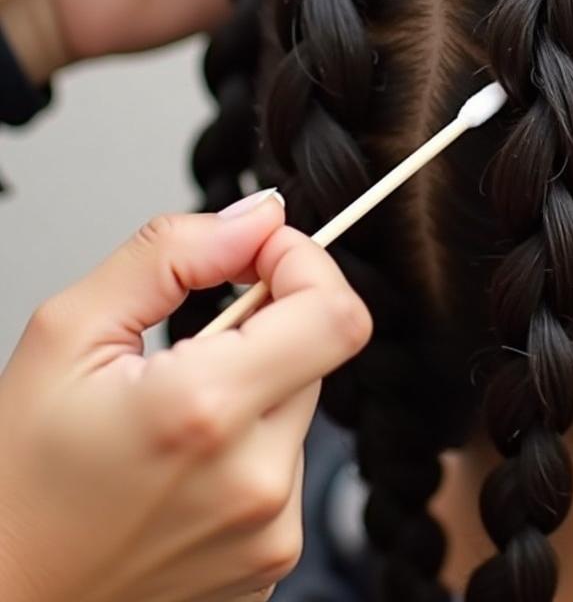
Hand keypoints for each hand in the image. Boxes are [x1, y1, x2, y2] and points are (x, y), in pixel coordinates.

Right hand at [0, 190, 370, 601]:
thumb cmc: (15, 483)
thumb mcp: (67, 335)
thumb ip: (171, 254)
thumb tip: (256, 216)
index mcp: (205, 412)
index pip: (335, 312)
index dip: (306, 264)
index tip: (260, 255)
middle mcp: (254, 481)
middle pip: (320, 351)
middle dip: (271, 322)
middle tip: (196, 342)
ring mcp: (269, 531)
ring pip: (302, 407)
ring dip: (257, 386)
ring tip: (175, 418)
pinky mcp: (271, 561)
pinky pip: (288, 467)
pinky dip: (250, 446)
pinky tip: (185, 469)